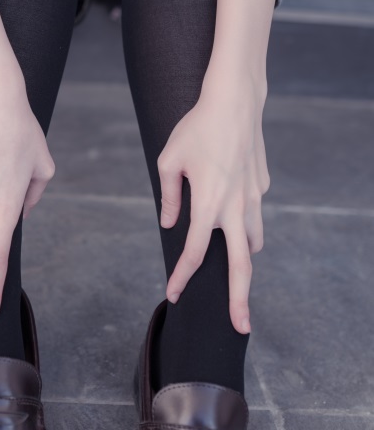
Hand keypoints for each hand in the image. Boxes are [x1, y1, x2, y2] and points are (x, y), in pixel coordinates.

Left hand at [157, 77, 269, 333]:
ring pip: (253, 241)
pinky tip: (233, 216)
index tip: (173, 293)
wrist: (235, 102)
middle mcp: (235, 207)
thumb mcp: (169, 161)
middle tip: (242, 327)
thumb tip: (169, 224)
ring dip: (244, 260)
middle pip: (241, 266)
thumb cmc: (196, 128)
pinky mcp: (261, 186)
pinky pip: (254, 214)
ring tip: (237, 278)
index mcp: (208, 204)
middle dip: (240, 300)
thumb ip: (169, 197)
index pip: (193, 252)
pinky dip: (245, 225)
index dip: (181, 276)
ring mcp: (253, 198)